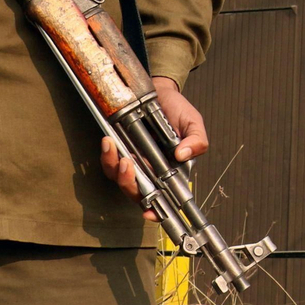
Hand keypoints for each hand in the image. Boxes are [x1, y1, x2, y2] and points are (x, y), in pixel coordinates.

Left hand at [101, 77, 208, 219]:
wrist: (161, 91)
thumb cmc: (178, 110)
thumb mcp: (193, 123)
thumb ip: (197, 139)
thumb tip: (183, 154)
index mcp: (171, 171)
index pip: (164, 198)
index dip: (156, 211)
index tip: (150, 214)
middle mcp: (151, 171)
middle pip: (137, 193)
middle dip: (129, 184)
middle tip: (128, 164)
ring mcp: (135, 162)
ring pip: (120, 179)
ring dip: (115, 168)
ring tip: (114, 147)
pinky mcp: (120, 150)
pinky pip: (110, 162)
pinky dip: (107, 155)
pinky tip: (108, 141)